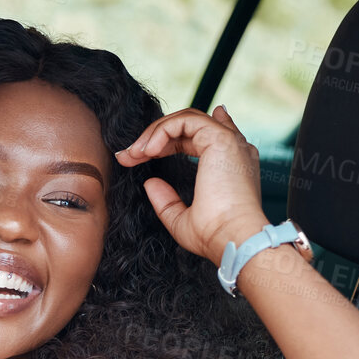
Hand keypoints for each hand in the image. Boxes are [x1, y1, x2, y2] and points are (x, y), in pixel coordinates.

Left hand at [115, 105, 269, 265]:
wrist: (231, 238)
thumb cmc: (214, 234)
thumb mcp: (182, 219)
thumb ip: (166, 200)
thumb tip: (150, 183)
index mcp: (228, 164)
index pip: (200, 135)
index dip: (169, 138)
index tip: (142, 153)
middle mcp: (231, 149)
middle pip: (187, 127)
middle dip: (153, 138)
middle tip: (127, 156)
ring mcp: (227, 141)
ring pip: (185, 119)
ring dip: (154, 133)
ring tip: (134, 155)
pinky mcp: (220, 138)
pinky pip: (184, 121)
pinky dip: (162, 131)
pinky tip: (148, 151)